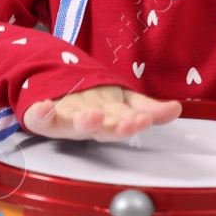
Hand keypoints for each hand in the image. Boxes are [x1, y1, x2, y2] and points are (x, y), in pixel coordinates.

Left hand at [23, 86, 181, 141]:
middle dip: (115, 128)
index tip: (144, 121)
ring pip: (74, 124)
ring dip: (84, 123)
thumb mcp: (124, 102)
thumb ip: (149, 109)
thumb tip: (177, 109)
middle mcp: (89, 122)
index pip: (124, 121)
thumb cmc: (93, 100)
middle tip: (127, 126)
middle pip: (102, 128)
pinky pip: (39, 118)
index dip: (134, 122)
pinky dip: (41, 114)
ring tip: (94, 117)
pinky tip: (45, 108)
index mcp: (109, 119)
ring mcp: (64, 119)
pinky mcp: (40, 117)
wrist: (55, 87)